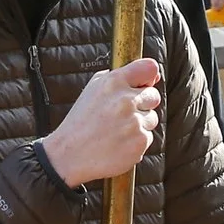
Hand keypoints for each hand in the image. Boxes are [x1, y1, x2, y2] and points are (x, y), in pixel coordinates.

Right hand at [41, 58, 162, 187]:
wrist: (69, 155)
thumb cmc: (81, 121)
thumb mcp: (93, 90)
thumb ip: (120, 78)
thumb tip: (153, 75)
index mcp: (113, 82)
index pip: (149, 68)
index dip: (150, 76)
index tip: (146, 83)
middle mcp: (125, 100)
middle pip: (154, 96)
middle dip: (143, 104)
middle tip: (122, 115)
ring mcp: (134, 122)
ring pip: (152, 118)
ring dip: (140, 124)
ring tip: (117, 131)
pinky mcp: (140, 142)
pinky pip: (148, 137)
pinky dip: (136, 142)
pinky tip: (118, 143)